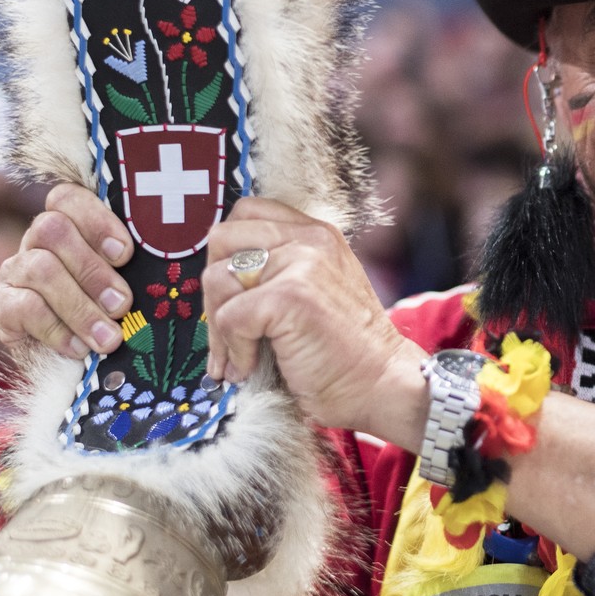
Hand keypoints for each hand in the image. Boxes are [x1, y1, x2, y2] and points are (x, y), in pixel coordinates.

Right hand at [0, 183, 134, 358]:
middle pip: (51, 229)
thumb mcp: (133, 283)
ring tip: (109, 338)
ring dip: (79, 306)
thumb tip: (171, 262)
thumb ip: (142, 265)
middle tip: (122, 305)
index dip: (96, 220)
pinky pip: (22, 307)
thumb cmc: (116, 312)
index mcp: (72, 224)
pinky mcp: (0, 306)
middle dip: (92, 270)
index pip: (68, 198)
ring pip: (39, 268)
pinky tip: (79, 348)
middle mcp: (38, 241)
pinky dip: (57, 330)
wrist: (79, 364)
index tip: (125, 254)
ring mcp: (15, 271)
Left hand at [203, 197, 427, 436]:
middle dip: (213, 291)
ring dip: (218, 329)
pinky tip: (251, 367)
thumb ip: (281, 268)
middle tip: (226, 330)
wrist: (381, 384)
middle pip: (221, 238)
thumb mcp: (318, 290)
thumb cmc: (344, 350)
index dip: (226, 254)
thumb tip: (218, 275)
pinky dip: (234, 352)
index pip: (246, 211)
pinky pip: (229, 318)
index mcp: (316, 233)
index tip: (231, 295)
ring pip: (217, 279)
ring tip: (239, 357)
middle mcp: (309, 238)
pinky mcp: (290, 296)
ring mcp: (301, 263)